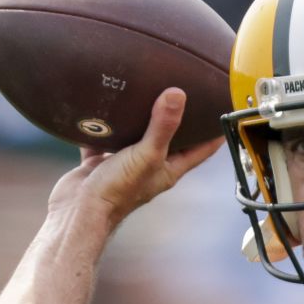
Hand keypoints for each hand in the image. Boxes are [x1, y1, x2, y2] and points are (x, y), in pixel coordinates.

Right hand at [47, 87, 224, 223]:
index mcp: (168, 170)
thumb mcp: (146, 155)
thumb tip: (177, 95)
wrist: (79, 211)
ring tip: (147, 92)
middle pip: (169, 140)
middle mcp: (149, 167)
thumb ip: (162, 126)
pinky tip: (103, 107)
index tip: (224, 113)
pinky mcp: (100, 163)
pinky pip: (104, 139)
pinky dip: (104, 125)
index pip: (200, 150)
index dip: (213, 134)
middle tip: (185, 95)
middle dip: (178, 120)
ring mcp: (124, 165)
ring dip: (141, 119)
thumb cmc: (118, 192)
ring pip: (136, 137)